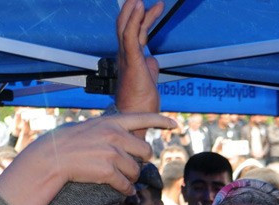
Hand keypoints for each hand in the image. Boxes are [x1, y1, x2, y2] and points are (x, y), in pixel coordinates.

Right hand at [0, 112, 176, 204]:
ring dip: (131, 177)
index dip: (161, 121)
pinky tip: (124, 190)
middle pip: (145, 152)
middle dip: (141, 161)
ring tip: (119, 177)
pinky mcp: (108, 171)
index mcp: (111, 122)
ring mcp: (112, 154)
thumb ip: (112, 131)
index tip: (174, 124)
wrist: (52, 157)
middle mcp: (114, 136)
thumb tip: (130, 141)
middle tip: (131, 165)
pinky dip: (126, 190)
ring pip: (136, 171)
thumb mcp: (92, 127)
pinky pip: (126, 185)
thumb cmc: (70, 143)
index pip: (142, 117)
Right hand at [116, 0, 162, 121]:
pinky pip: (130, 35)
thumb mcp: (149, 80)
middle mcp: (125, 55)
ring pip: (126, 27)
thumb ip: (151, 68)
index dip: (142, 18)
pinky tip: (139, 7)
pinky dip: (134, 19)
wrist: (135, 119)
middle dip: (133, 9)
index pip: (134, 33)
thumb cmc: (140, 104)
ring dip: (133, 10)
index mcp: (130, 59)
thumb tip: (154, 60)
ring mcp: (126, 57)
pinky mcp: (131, 61)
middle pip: (126, 26)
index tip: (152, 7)